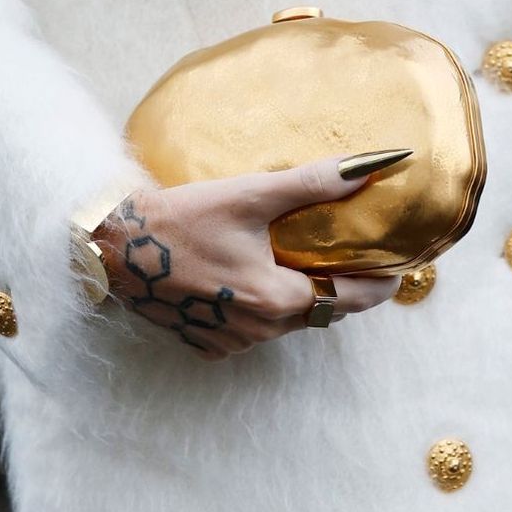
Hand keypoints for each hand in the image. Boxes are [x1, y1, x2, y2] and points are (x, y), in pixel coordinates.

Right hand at [90, 154, 403, 359]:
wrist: (114, 247)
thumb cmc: (182, 217)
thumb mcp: (251, 194)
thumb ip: (313, 183)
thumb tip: (369, 167)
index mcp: (275, 299)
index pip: (349, 300)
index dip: (378, 286)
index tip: (397, 271)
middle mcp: (257, 330)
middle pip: (319, 315)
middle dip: (343, 292)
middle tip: (359, 263)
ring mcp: (229, 342)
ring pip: (285, 325)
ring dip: (300, 301)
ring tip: (308, 267)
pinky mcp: (205, 344)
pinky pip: (251, 332)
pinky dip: (262, 311)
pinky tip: (255, 280)